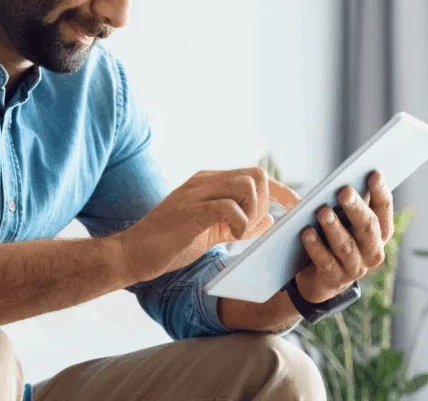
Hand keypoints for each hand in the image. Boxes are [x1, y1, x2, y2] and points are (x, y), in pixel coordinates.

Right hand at [117, 167, 299, 283]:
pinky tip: (230, 236)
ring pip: (246, 185)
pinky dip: (239, 222)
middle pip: (256, 175)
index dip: (281, 190)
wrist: (131, 254)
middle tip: (253, 228)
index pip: (254, 174)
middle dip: (266, 202)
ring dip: (253, 211)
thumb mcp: (210, 231)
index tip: (296, 207)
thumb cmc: (169, 245)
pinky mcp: (190, 211)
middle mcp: (203, 182)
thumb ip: (237, 223)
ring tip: (239, 232)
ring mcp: (196, 194)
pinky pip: (228, 206)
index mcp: (208, 183)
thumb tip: (270, 219)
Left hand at [294, 170, 393, 303]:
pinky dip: (316, 247)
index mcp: (380, 233)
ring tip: (322, 211)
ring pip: (347, 246)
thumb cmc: (334, 238)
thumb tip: (344, 179)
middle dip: (356, 208)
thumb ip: (348, 204)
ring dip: (334, 228)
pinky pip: (326, 262)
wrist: (320, 278)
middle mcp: (373, 252)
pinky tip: (306, 233)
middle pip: (367, 228)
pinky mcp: (335, 279)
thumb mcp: (344, 221)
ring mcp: (355, 268)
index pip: (383, 209)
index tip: (374, 173)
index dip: (381, 191)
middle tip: (344, 190)